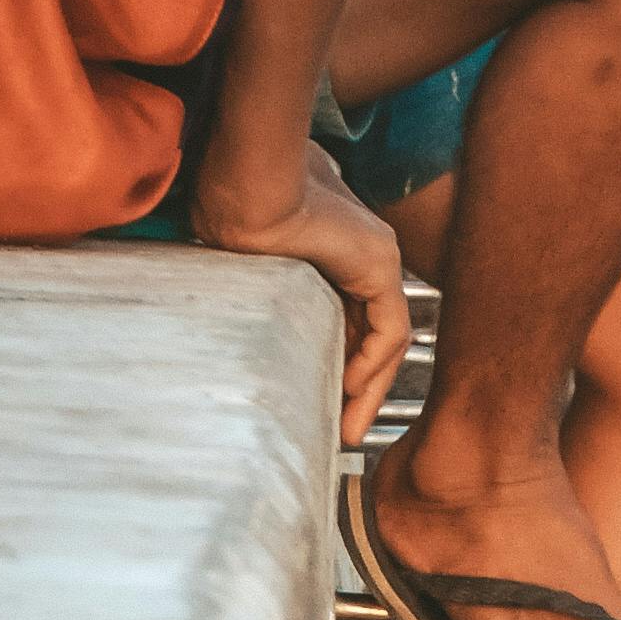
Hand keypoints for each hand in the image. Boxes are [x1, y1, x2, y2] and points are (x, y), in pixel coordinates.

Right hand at [186, 134, 407, 435]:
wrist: (243, 187)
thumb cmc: (231, 212)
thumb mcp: (245, 260)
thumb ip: (257, 281)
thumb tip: (232, 307)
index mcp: (332, 252)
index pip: (350, 321)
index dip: (340, 366)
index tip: (323, 405)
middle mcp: (362, 254)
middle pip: (371, 337)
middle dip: (357, 389)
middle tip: (341, 432)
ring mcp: (376, 257)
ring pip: (385, 341)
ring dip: (368, 390)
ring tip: (348, 429)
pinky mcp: (379, 264)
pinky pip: (389, 331)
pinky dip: (373, 365)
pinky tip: (349, 392)